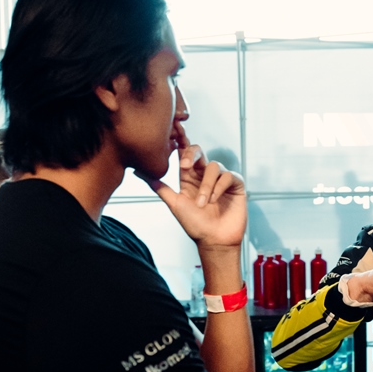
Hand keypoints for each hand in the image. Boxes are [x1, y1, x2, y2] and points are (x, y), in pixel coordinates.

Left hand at [149, 128, 246, 250]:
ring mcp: (221, 179)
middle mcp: (204, 175)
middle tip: (182, 166)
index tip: (174, 130)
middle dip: (190, 154)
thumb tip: (137, 171)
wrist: (214, 241)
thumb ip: (158, 186)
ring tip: (202, 203)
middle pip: (198, 151)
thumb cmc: (195, 225)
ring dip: (205, 186)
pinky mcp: (235, 184)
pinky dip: (219, 187)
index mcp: (189, 177)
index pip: (184, 153)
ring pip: (213, 166)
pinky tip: (214, 200)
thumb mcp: (174, 203)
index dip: (180, 140)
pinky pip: (228, 175)